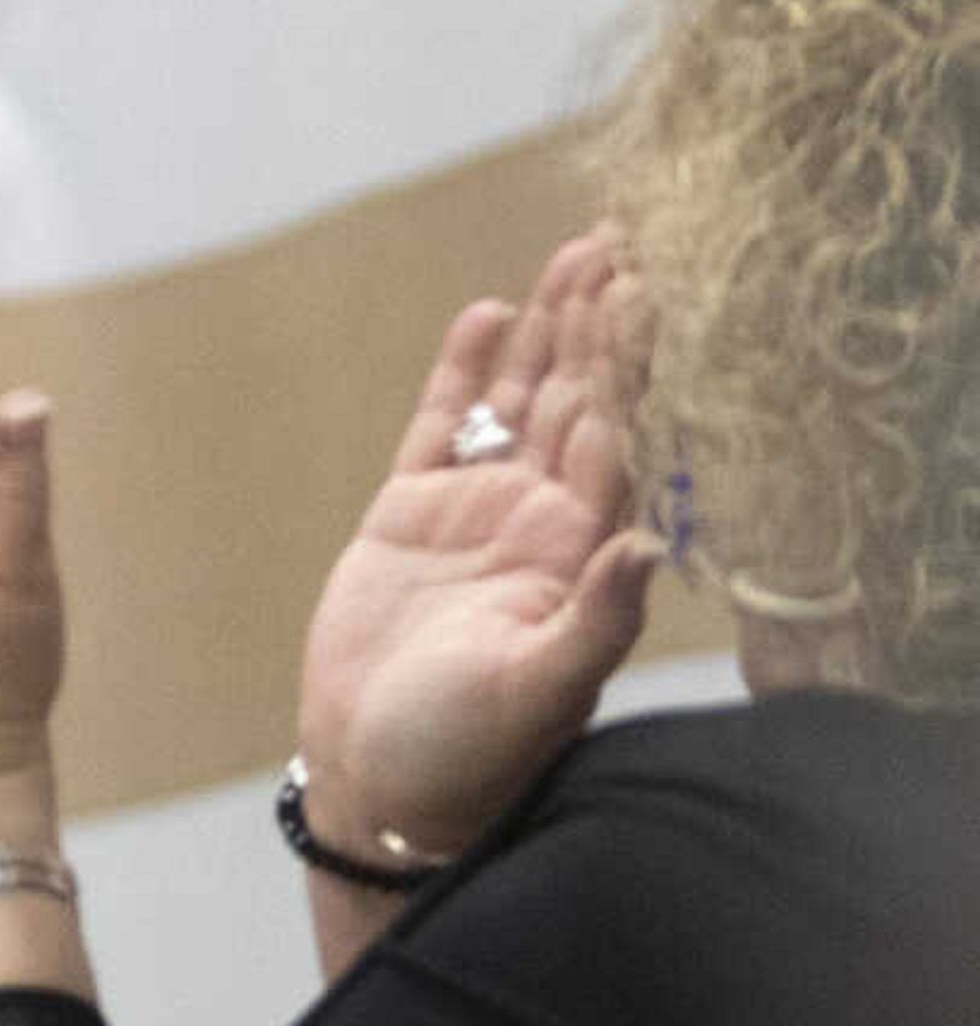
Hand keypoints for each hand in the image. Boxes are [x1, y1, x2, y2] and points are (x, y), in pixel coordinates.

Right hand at [294, 230, 663, 868]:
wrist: (377, 783)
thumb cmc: (466, 756)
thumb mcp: (538, 691)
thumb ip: (595, 619)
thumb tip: (648, 545)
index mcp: (574, 555)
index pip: (615, 440)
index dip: (629, 366)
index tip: (647, 292)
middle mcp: (535, 522)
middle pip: (578, 400)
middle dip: (599, 325)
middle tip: (624, 242)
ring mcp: (473, 514)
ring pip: (519, 401)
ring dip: (548, 331)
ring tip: (577, 252)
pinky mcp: (406, 517)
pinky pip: (442, 428)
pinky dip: (463, 372)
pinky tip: (487, 314)